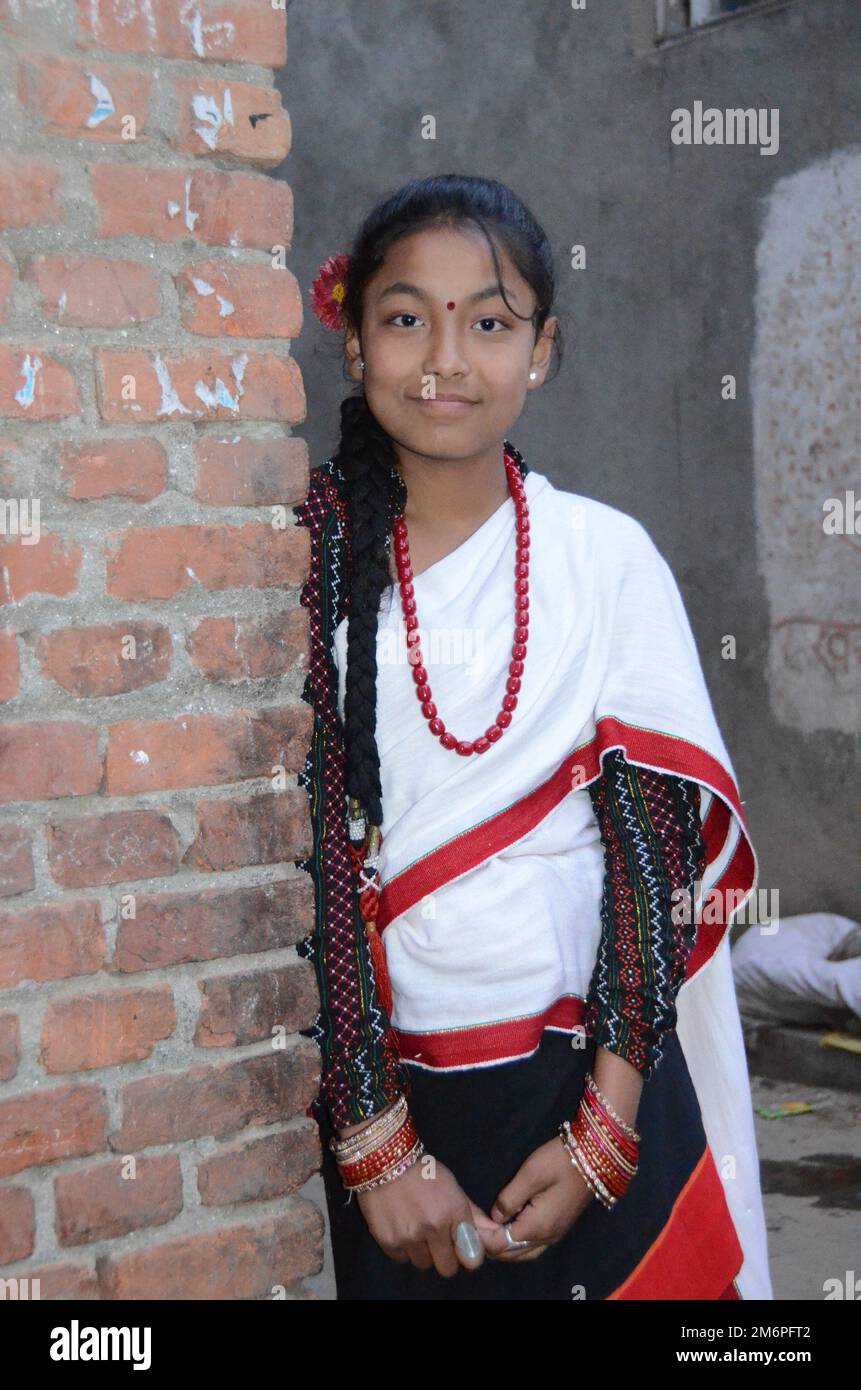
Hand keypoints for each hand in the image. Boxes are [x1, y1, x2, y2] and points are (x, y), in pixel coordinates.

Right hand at [356, 1155, 495, 1276]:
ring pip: (424, 1264)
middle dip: (445, 1257)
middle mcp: (433, 1228)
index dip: (468, 1255)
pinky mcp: (388, 1241)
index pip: (472, 1258)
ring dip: (422, 1251)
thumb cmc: (424, 1171)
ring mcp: (409, 1237)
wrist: (384, 1160)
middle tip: (437, 1239)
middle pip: (447, 1269)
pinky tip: (401, 1227)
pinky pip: (402, 1259)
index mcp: (454, 1212)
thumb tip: (495, 1235)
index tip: (462, 1247)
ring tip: (416, 1228)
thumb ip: (473, 1216)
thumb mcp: (453, 1188)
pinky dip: (403, 1248)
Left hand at [480, 1134, 594, 1260]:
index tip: (468, 1220)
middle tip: (473, 1224)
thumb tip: (495, 1216)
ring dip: (502, 1245)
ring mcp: (554, 1235)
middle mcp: (546, 1238)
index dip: (482, 1235)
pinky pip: (531, 1245)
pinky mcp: (558, 1228)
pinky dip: (515, 1242)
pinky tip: (505, 1227)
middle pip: (510, 1254)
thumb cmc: (560, 1162)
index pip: (500, 1244)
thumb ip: (509, 1198)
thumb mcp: (530, 1174)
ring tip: (485, 1227)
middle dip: (489, 1243)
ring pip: (521, 1252)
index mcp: (537, 1227)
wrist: (594, 1157)